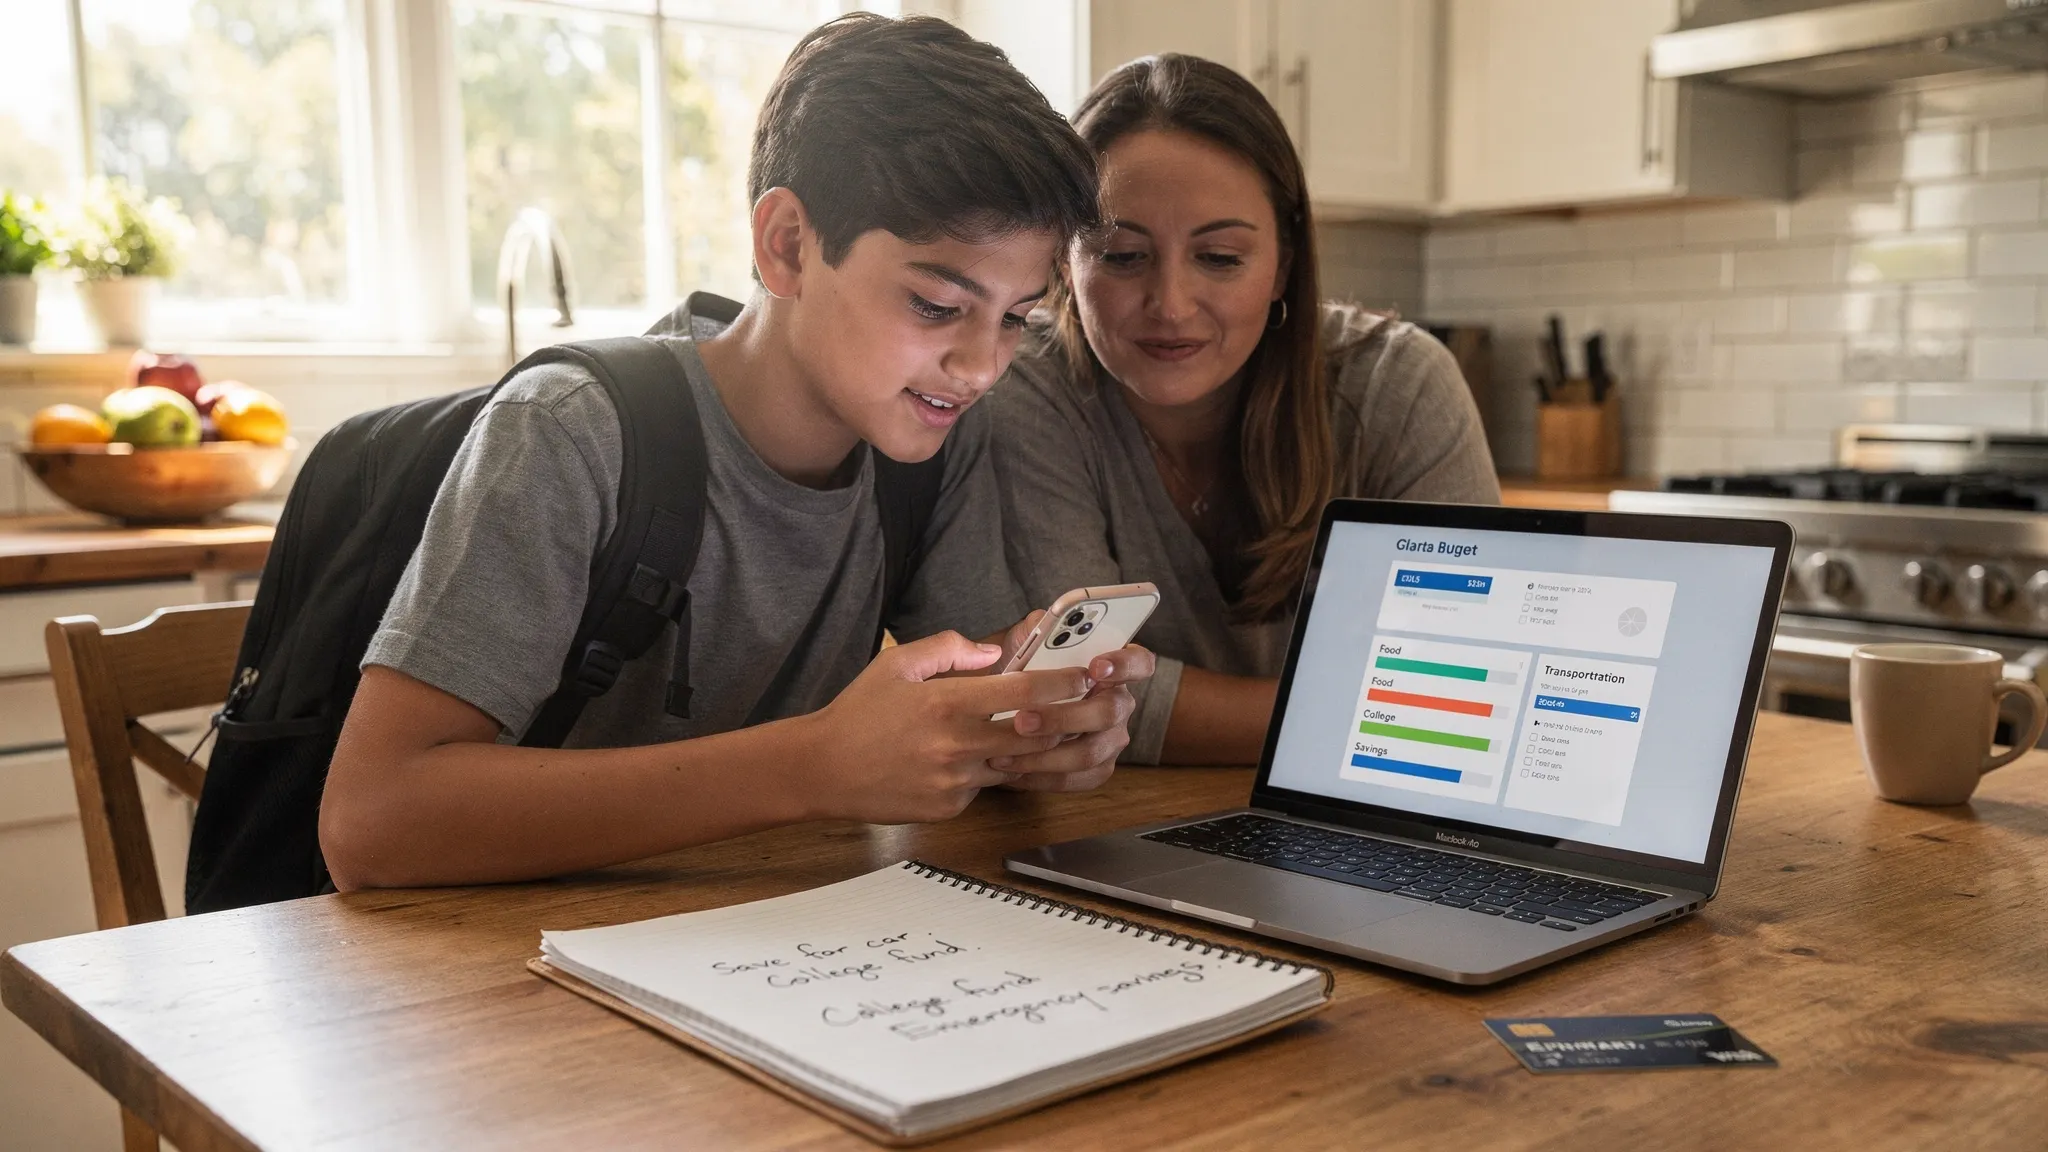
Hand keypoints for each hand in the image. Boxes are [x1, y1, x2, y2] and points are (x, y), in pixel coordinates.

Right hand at [800, 631, 1098, 822]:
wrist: (823, 770)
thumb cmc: (860, 712)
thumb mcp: (898, 663)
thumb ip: (949, 649)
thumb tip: (994, 652)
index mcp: (946, 703)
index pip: (1023, 692)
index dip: (1063, 684)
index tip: (1085, 677)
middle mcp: (957, 746)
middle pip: (1037, 734)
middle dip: (1075, 720)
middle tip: (1099, 709)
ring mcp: (955, 782)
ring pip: (1018, 765)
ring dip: (1043, 748)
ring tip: (1065, 731)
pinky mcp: (950, 807)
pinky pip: (987, 786)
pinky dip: (993, 770)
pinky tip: (984, 756)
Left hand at [997, 634, 1156, 794]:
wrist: (999, 712)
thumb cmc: (1020, 672)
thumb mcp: (1025, 644)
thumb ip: (1038, 628)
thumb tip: (1044, 620)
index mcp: (1113, 668)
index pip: (1140, 661)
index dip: (1125, 664)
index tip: (1095, 667)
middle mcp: (1119, 704)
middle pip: (1110, 712)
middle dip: (1064, 717)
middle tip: (1022, 719)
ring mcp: (1111, 740)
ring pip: (1090, 753)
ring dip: (1045, 754)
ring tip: (1005, 752)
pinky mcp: (1095, 770)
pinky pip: (1074, 780)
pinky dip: (1040, 776)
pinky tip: (1012, 769)